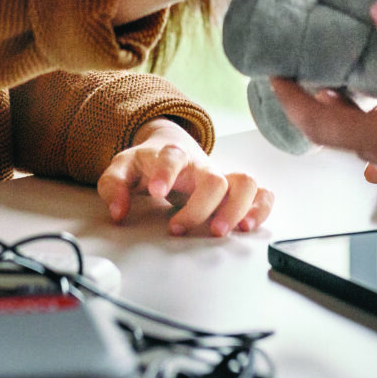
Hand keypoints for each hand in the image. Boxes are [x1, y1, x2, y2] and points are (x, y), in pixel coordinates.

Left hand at [97, 119, 274, 236]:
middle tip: (179, 228)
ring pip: (245, 182)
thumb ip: (114, 186)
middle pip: (213, 178)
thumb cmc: (147, 163)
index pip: (172, 157)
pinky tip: (249, 226)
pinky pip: (262, 192)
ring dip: (238, 208)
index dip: (166, 173)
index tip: (157, 193)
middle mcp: (201, 165)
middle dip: (201, 207)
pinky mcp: (235, 189)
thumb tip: (118, 212)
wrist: (171, 146)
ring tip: (220, 231)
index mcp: (171, 155)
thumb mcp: (122, 168)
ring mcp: (222, 175)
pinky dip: (261, 208)